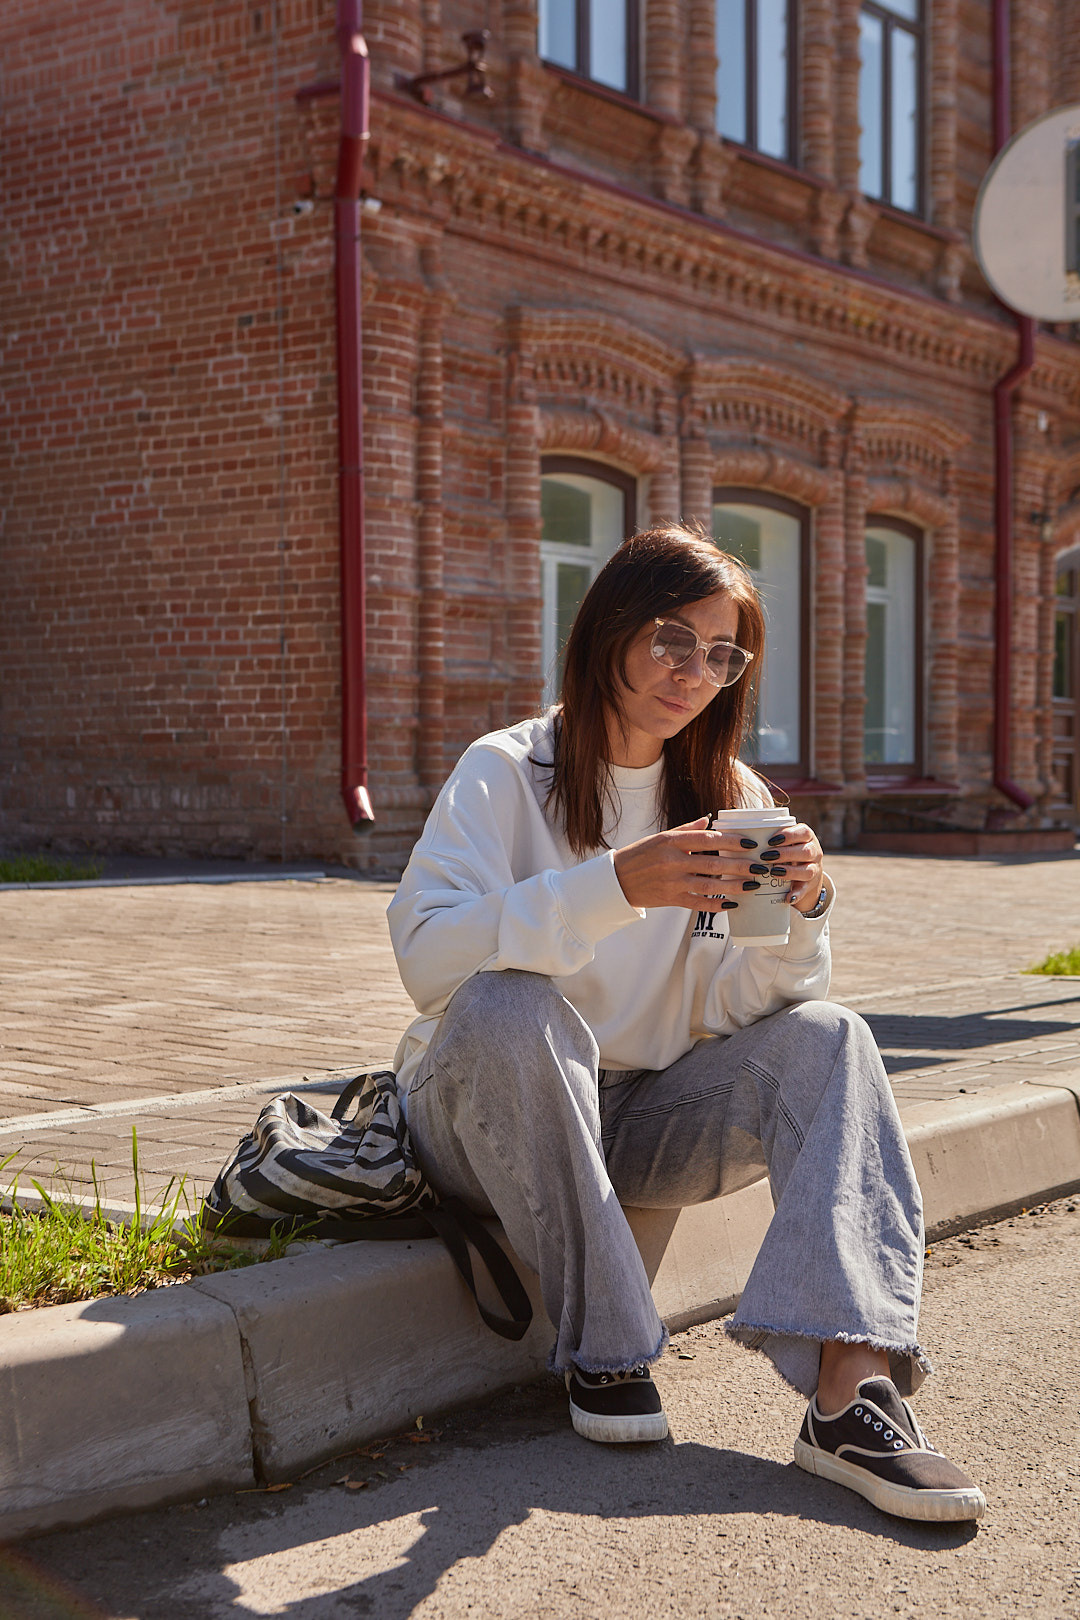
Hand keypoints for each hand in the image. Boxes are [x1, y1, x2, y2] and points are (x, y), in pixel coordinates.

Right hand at [612, 818, 825, 912]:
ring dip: (733, 886)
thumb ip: (686, 830)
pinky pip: (698, 903)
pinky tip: (732, 904)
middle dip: (740, 866)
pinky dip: (716, 904)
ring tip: (753, 885)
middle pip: (713, 863)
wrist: (616, 881)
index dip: (731, 842)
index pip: (708, 840)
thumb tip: (709, 821)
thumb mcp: (660, 837)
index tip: (751, 843)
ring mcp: (671, 882)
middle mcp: (672, 861)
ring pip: (709, 885)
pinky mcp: (670, 900)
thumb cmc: (640, 855)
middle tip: (761, 866)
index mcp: (671, 842)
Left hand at [772, 821, 826, 912]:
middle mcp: (814, 852)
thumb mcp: (786, 842)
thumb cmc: (788, 852)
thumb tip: (746, 835)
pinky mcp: (810, 885)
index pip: (804, 832)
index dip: (789, 836)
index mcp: (807, 838)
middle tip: (766, 856)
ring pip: (808, 871)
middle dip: (786, 854)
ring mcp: (814, 869)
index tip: (771, 841)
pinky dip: (796, 894)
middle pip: (806, 852)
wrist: (806, 874)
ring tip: (773, 873)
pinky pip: (805, 890)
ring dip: (790, 872)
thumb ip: (772, 839)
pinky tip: (787, 897)